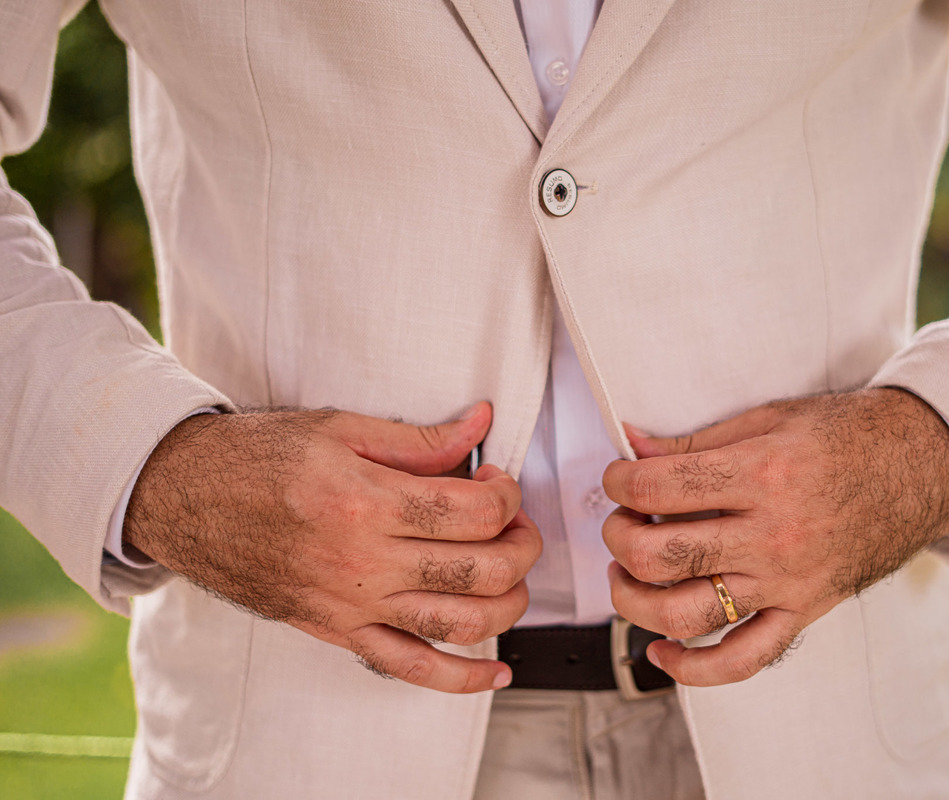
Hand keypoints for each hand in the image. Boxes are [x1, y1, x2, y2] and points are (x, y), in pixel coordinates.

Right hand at [125, 401, 540, 693]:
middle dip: (523, 545)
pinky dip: (462, 679)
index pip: (474, 512)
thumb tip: (480, 425)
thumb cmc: (254, 460)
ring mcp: (353, 605)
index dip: (507, 495)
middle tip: (518, 524)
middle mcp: (364, 562)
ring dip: (510, 603)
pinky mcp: (339, 632)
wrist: (183, 498)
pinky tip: (494, 673)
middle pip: (483, 569)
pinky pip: (410, 668)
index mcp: (366, 502)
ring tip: (513, 575)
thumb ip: (419, 439)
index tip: (500, 483)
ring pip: (461, 624)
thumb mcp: (339, 429)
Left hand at [601, 388, 948, 686]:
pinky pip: (742, 660)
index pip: (659, 488)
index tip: (617, 479)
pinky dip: (692, 669)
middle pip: (661, 555)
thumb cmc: (844, 436)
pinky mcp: (802, 612)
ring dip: (634, 600)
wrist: (918, 465)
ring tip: (626, 575)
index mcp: (762, 474)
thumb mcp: (767, 419)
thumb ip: (694, 441)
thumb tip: (632, 444)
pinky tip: (661, 653)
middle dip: (618, 537)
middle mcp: (772, 535)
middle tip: (620, 521)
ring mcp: (787, 581)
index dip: (619, 483)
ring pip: (686, 615)